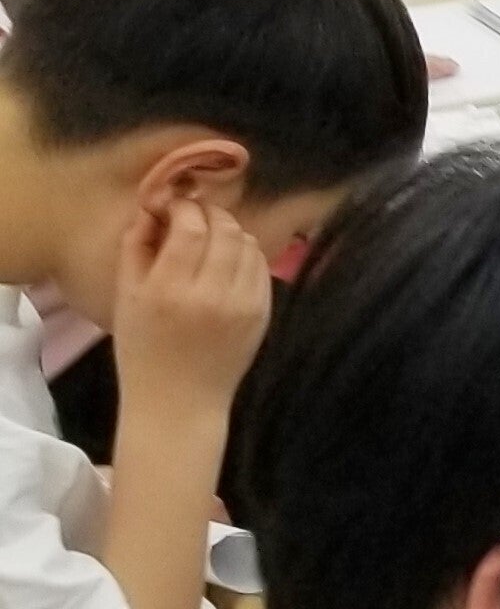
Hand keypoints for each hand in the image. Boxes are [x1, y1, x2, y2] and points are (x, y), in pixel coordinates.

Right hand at [110, 199, 271, 418]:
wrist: (180, 400)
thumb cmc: (143, 348)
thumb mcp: (126, 297)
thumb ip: (136, 247)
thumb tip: (153, 207)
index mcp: (169, 290)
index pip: (190, 228)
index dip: (185, 208)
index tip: (175, 207)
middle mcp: (211, 294)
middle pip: (225, 231)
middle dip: (210, 214)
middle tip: (195, 216)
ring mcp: (244, 304)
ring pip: (248, 245)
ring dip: (230, 231)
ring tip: (211, 237)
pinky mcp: (264, 313)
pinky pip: (262, 267)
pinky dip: (247, 254)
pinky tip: (229, 260)